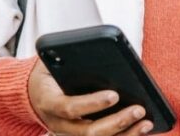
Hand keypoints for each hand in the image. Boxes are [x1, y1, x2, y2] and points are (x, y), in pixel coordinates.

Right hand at [28, 58, 152, 134]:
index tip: (114, 95)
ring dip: (125, 134)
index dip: (92, 104)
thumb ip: (64, 59)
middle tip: (138, 109)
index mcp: (48, 103)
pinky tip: (140, 129)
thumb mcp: (49, 64)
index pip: (69, 108)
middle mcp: (58, 124)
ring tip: (145, 122)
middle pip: (88, 132)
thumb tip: (90, 52)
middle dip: (116, 122)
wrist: (33, 93)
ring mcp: (70, 134)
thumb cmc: (47, 75)